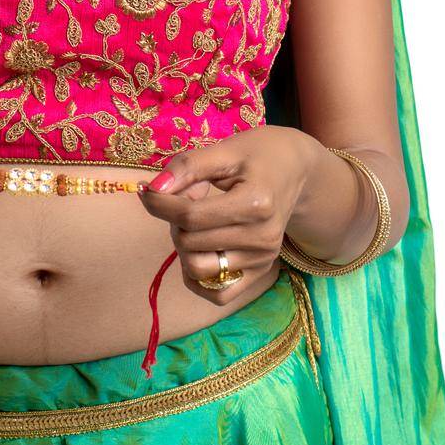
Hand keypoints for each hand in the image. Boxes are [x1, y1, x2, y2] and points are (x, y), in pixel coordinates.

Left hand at [136, 125, 316, 304]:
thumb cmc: (256, 155)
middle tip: (186, 198)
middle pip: (190, 242)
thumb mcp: (224, 150)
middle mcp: (263, 238)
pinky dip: (198, 277)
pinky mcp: (261, 273)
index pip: (190, 216)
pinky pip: (218, 295)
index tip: (148, 191)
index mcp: (256, 203)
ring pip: (198, 269)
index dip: (159, 204)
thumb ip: (187, 167)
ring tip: (195, 222)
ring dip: (183, 246)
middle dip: (174, 220)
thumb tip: (153, 190)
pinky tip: (199, 249)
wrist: (295, 170)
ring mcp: (263, 260)